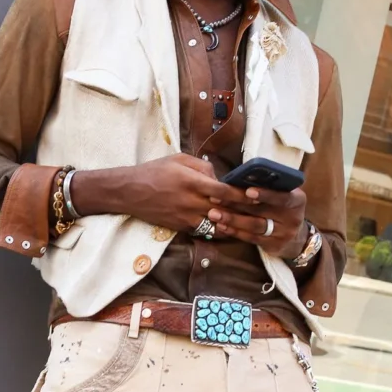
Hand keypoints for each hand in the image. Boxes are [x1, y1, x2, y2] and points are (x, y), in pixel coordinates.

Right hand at [71, 154, 251, 232]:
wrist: (129, 192)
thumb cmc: (154, 172)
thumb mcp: (178, 159)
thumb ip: (202, 166)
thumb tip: (219, 177)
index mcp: (191, 181)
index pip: (223, 191)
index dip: (242, 195)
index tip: (257, 195)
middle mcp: (190, 201)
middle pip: (224, 211)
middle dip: (243, 212)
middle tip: (262, 213)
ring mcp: (186, 217)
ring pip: (217, 226)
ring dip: (234, 225)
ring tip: (251, 224)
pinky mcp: (181, 227)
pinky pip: (206, 231)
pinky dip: (220, 231)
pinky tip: (232, 229)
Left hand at [206, 185, 307, 259]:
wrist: (297, 237)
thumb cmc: (283, 207)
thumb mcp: (284, 194)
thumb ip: (270, 186)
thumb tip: (241, 177)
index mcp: (296, 200)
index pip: (281, 197)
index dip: (265, 194)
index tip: (248, 191)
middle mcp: (292, 217)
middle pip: (261, 211)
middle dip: (236, 204)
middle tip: (216, 198)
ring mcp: (283, 234)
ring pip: (254, 226)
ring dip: (232, 219)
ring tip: (214, 214)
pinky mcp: (273, 246)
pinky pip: (251, 238)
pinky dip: (234, 231)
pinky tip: (221, 226)